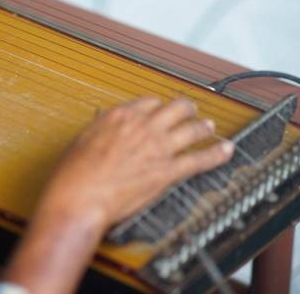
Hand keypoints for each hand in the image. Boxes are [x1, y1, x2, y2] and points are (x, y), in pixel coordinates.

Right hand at [5, 97, 233, 293]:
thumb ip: (100, 131)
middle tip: (191, 111)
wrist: (80, 197)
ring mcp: (158, 147)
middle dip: (187, 109)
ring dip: (204, 127)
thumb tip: (104, 129)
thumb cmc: (74, 174)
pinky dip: (217, 154)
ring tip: (209, 127)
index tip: (160, 111)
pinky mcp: (167, 171)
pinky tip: (226, 150)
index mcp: (120, 116)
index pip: (148, 102)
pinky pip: (200, 159)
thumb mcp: (82, 141)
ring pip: (192, 129)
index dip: (158, 106)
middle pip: (176, 108)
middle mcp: (142, 126)